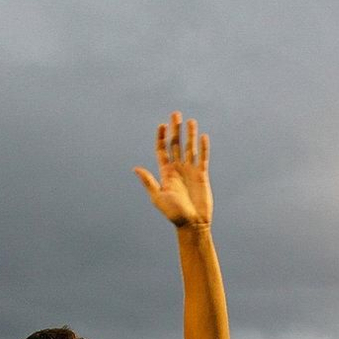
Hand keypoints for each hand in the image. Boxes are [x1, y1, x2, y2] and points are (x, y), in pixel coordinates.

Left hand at [133, 111, 211, 227]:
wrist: (192, 223)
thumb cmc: (173, 213)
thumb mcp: (158, 197)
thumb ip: (149, 182)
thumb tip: (136, 168)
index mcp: (166, 173)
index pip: (162, 150)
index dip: (161, 137)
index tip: (161, 125)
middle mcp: (178, 169)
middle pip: (176, 144)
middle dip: (175, 130)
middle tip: (175, 114)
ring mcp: (190, 171)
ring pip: (190, 148)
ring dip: (190, 135)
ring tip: (190, 121)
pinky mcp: (202, 175)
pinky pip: (203, 158)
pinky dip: (203, 148)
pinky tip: (203, 137)